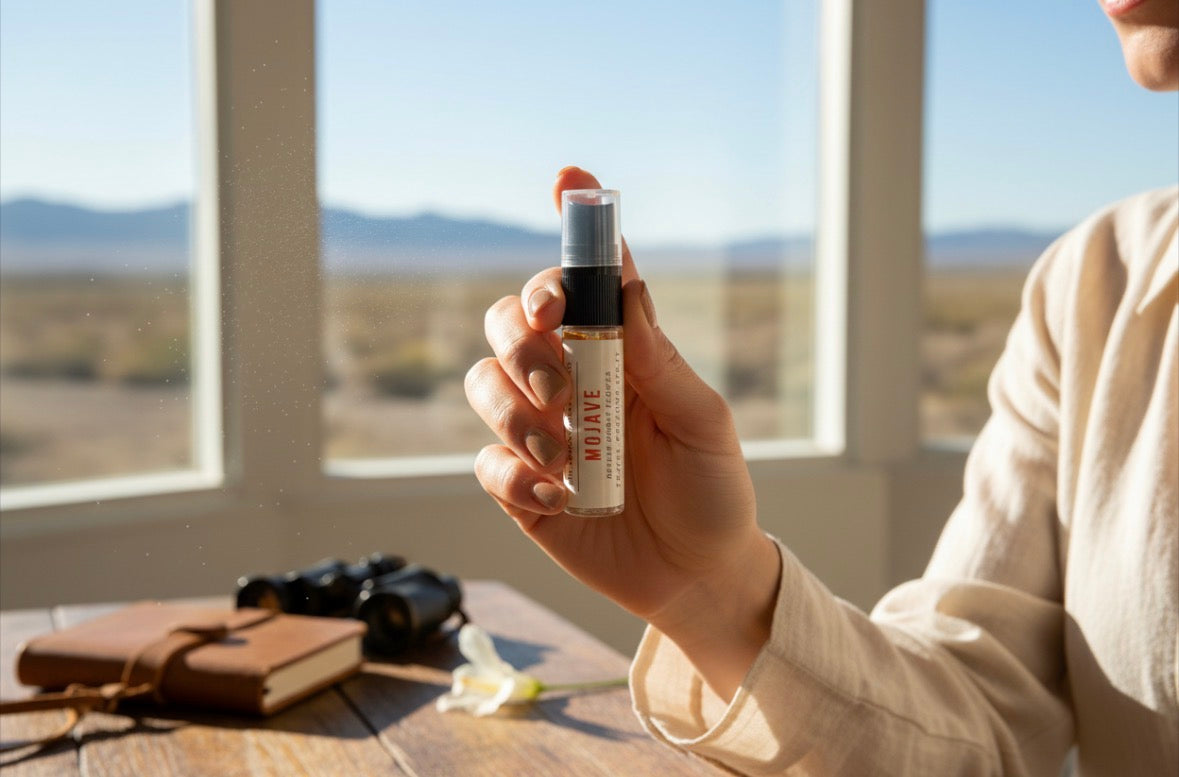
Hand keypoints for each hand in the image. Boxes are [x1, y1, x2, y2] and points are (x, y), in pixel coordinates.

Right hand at [465, 166, 780, 698]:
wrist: (698, 577)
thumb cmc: (712, 490)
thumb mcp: (704, 422)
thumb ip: (660, 358)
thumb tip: (625, 282)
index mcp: (617, 353)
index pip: (580, 281)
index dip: (570, 230)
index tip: (569, 182)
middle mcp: (569, 381)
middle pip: (507, 322)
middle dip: (521, 340)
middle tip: (558, 384)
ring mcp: (539, 433)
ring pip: (483, 386)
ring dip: (515, 415)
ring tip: (564, 458)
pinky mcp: (518, 488)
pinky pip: (485, 463)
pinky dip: (513, 475)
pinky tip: (558, 500)